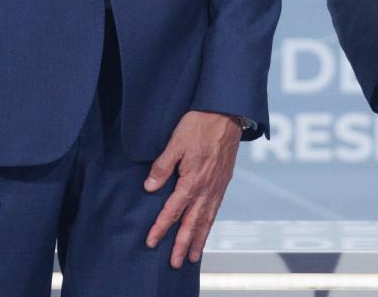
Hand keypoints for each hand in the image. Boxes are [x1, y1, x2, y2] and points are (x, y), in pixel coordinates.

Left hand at [143, 110, 241, 267]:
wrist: (227, 114)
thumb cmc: (200, 124)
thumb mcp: (176, 142)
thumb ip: (163, 166)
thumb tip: (149, 187)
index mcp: (192, 180)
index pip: (173, 210)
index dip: (161, 227)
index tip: (151, 242)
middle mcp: (206, 188)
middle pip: (192, 223)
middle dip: (182, 244)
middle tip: (176, 263)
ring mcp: (217, 187)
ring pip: (206, 220)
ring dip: (198, 240)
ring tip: (193, 257)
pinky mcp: (223, 182)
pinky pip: (216, 210)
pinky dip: (210, 225)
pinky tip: (205, 230)